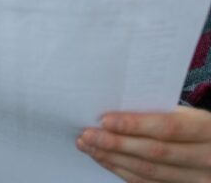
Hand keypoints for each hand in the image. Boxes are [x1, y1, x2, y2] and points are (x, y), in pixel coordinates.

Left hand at [76, 106, 210, 181]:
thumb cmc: (194, 125)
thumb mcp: (187, 114)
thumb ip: (158, 112)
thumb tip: (114, 111)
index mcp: (206, 129)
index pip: (168, 128)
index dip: (135, 125)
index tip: (105, 120)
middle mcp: (205, 157)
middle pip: (154, 152)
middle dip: (116, 143)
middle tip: (87, 134)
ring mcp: (196, 179)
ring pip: (149, 171)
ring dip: (113, 159)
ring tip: (88, 145)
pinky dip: (121, 171)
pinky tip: (103, 159)